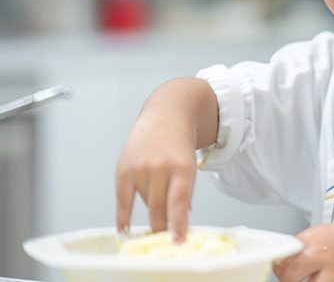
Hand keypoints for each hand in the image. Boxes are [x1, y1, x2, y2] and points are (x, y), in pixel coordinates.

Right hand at [115, 112, 196, 241]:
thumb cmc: (178, 144)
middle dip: (163, 226)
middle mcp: (161, 166)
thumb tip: (179, 222)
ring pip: (146, 203)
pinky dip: (123, 217)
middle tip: (165, 236)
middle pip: (160, 208)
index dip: (178, 224)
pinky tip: (124, 230)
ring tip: (158, 205)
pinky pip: (122, 200)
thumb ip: (184, 192)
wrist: (166, 116)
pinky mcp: (124, 168)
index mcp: (182, 166)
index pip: (179, 202)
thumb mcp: (189, 165)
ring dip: (153, 210)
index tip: (178, 240)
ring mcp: (141, 167)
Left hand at [273, 222, 333, 281]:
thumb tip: (279, 265)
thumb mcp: (319, 235)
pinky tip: (333, 280)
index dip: (281, 274)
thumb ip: (300, 251)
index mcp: (315, 244)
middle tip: (297, 279)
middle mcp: (327, 261)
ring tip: (318, 278)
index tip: (283, 273)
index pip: (286, 269)